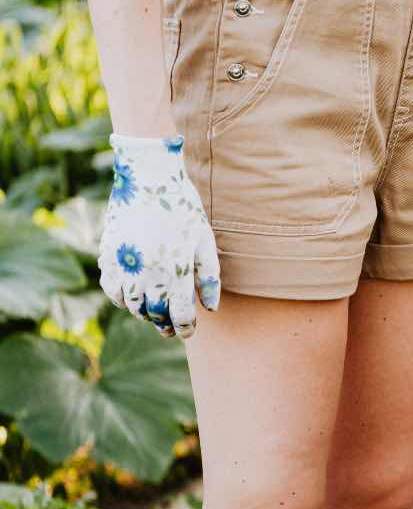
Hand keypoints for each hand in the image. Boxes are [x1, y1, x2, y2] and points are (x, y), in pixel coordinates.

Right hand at [98, 134, 221, 338]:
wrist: (148, 177)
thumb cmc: (183, 207)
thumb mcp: (205, 240)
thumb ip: (209, 277)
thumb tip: (210, 308)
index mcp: (175, 271)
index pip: (180, 315)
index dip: (185, 328)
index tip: (188, 331)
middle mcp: (147, 273)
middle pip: (154, 314)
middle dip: (165, 325)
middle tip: (171, 328)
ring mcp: (124, 265)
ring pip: (131, 306)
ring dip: (144, 313)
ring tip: (155, 312)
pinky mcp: (107, 256)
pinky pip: (111, 289)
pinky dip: (122, 298)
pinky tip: (134, 295)